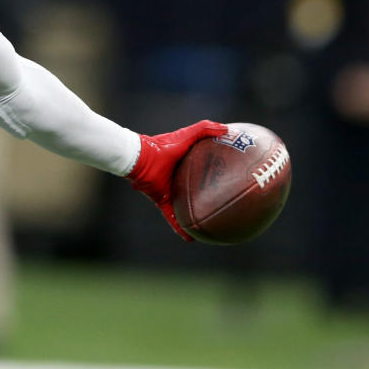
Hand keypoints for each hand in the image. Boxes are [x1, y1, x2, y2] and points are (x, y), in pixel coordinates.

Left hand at [128, 120, 227, 240]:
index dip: (216, 172)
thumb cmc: (161, 145)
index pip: (203, 168)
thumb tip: (227, 129)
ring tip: (209, 229)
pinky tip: (190, 239)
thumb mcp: (187, 135)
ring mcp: (170, 190)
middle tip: (224, 206)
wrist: (138, 158)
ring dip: (195, 217)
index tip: (230, 177)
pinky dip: (179, 227)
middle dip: (208, 198)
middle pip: (196, 190)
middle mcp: (178, 178)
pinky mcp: (161, 199)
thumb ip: (205, 129)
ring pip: (185, 207)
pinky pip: (172, 217)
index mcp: (185, 163)